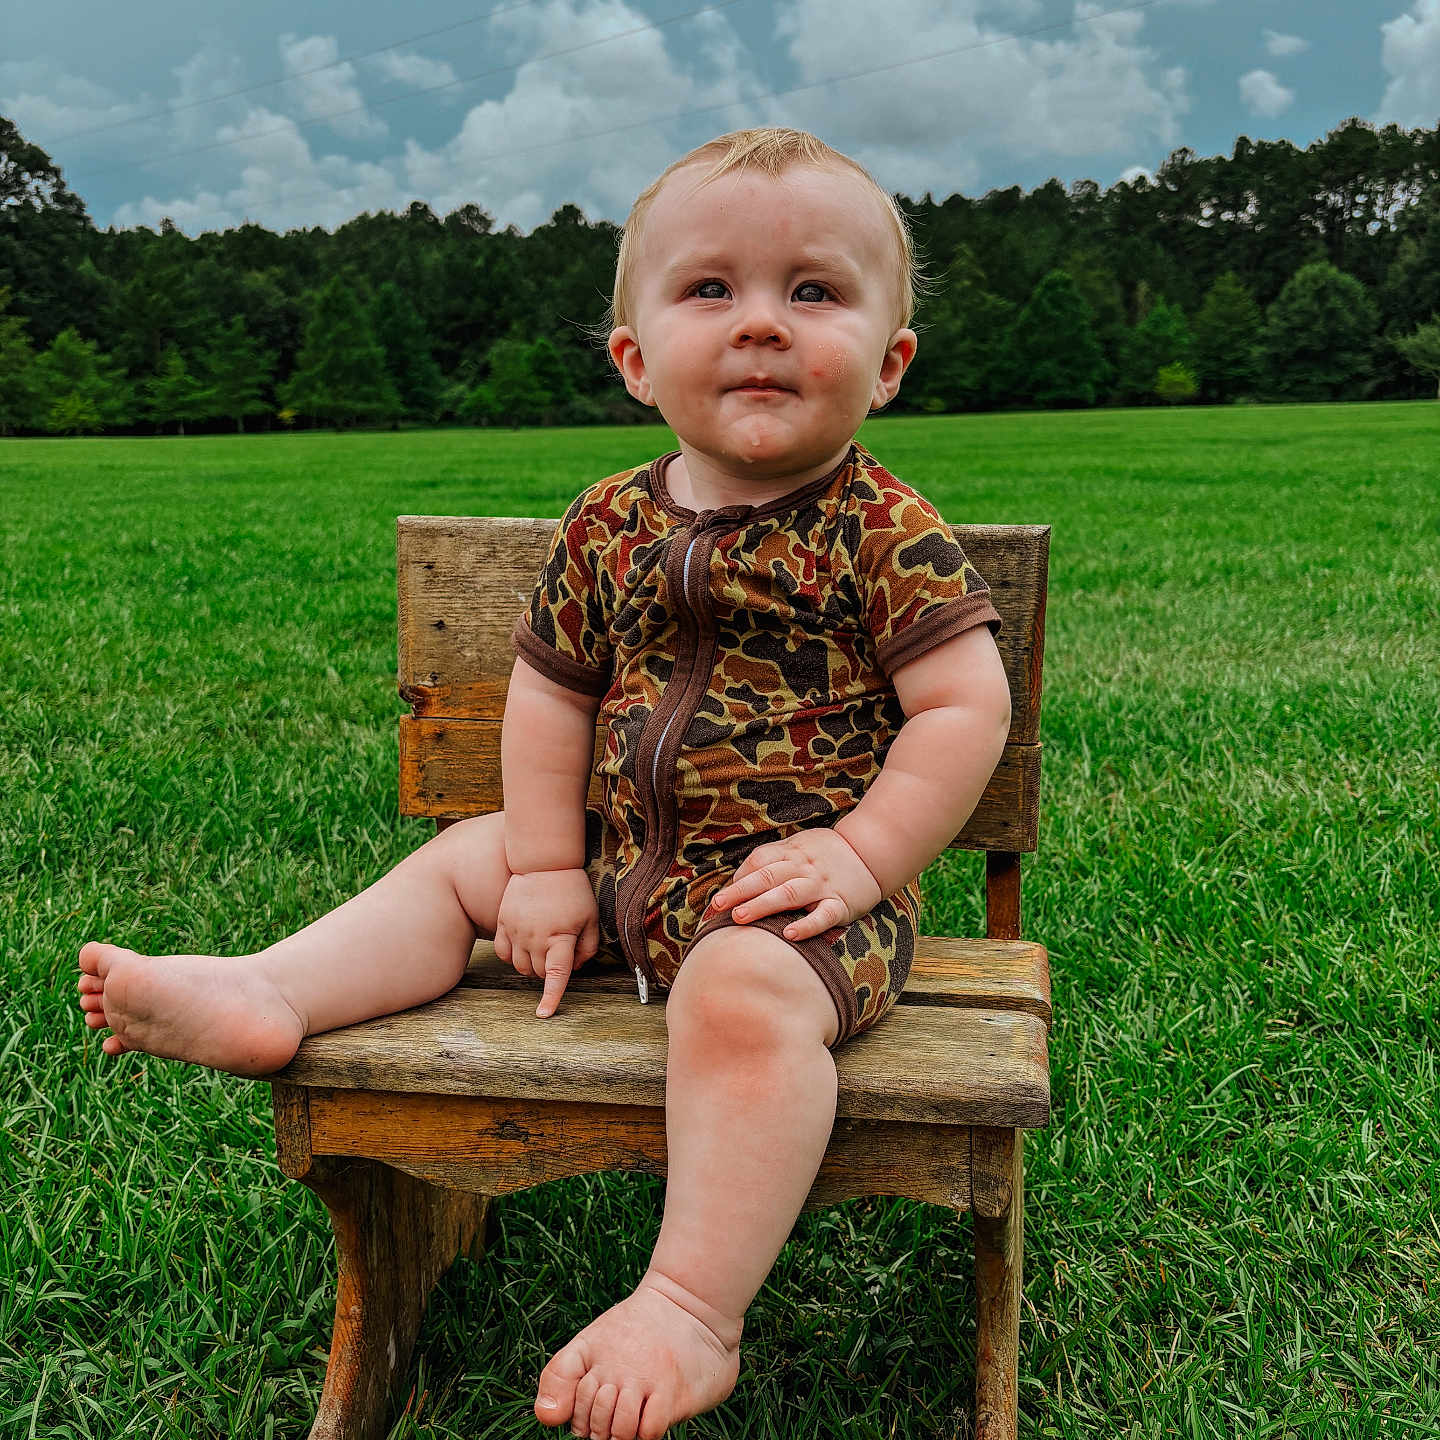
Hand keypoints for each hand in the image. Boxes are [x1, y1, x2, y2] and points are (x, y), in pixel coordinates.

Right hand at [493, 868, 598, 1017]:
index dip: (552, 998)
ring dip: (532, 966)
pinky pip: (502, 953)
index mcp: (559, 937)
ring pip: (520, 967)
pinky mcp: (502, 923)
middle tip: (560, 951)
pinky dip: (513, 958)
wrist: (544, 862)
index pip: (555, 975)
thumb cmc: (572, 890)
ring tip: (543, 948)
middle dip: (551, 971)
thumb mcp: (591, 918)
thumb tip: (574, 969)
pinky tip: (523, 948)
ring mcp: (515, 930)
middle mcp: (534, 937)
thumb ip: (587, 948)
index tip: (545, 1014)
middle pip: (539, 973)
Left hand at [705, 828, 883, 941]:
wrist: (872, 851)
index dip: (737, 880)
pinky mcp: (841, 904)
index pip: (759, 863)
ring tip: (740, 918)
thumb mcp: (798, 845)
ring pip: (789, 894)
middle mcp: (804, 868)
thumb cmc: (827, 852)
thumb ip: (771, 859)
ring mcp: (823, 886)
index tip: (718, 900)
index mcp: (792, 852)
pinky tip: (789, 934)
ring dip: (763, 905)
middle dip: (740, 892)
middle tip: (718, 907)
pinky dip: (807, 925)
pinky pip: (823, 915)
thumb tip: (736, 879)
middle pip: (768, 877)